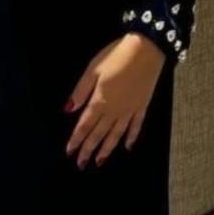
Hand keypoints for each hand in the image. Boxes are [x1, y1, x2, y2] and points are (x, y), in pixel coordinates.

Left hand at [63, 33, 165, 168]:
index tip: (69, 152)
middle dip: (89, 149)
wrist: (145, 50)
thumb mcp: (93, 69)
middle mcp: (114, 111)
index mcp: (100, 101)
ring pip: (116, 135)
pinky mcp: (142, 106)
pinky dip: (131, 138)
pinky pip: (136, 127)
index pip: (85, 126)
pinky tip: (127, 147)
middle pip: (99, 134)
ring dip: (107, 149)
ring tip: (99, 161)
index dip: (76, 140)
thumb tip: (68, 110)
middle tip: (81, 164)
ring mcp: (130, 110)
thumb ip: (81, 91)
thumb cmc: (116, 56)